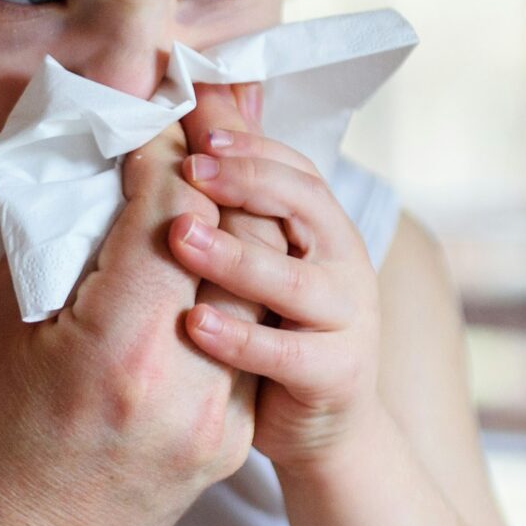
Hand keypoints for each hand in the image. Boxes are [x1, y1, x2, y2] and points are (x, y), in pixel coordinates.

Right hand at [0, 124, 254, 525]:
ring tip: (204, 178)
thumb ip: (52, 244)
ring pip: (252, 290)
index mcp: (118, 350)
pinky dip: (231, 291)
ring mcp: (219, 424)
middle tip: (192, 120)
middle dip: (210, 172)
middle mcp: (187, 387)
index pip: (169, 208)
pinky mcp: (230, 448)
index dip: (159, 146)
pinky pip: (246, 343)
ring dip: (231, 227)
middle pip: (231, 239)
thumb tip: (89, 168)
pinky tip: (206, 259)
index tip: (144, 110)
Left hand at [170, 85, 382, 469]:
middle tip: (188, 168)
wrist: (331, 427)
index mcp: (324, 227)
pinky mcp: (336, 374)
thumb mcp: (264, 256)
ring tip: (179, 238)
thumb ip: (245, 194)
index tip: (195, 127)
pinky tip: (195, 323)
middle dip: (245, 182)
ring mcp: (346, 319)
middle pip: (303, 206)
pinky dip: (240, 339)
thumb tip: (219, 97)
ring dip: (234, 255)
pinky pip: (286, 353)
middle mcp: (343, 262)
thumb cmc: (280, 329)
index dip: (248, 146)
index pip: (294, 168)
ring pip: (293, 280)